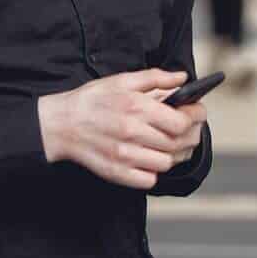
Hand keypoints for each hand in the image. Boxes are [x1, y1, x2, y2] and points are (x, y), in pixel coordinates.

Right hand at [38, 69, 199, 189]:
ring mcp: (124, 156)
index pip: (181, 122)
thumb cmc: (91, 100)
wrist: (60, 124)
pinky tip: (150, 158)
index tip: (197, 114)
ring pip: (166, 163)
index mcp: (136, 107)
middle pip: (178, 143)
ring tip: (170, 143)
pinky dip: (154, 171)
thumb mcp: (121, 80)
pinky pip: (149, 180)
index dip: (195, 118)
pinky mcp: (116, 173)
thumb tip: (182, 79)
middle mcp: (132, 133)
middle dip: (191, 136)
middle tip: (190, 129)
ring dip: (173, 154)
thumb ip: (155, 78)